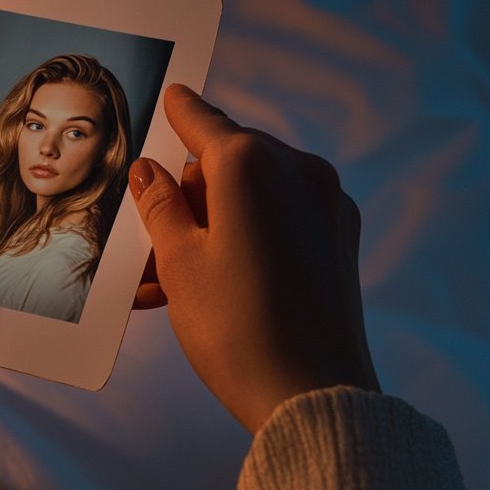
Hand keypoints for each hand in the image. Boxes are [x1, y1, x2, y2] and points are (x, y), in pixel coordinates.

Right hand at [129, 86, 377, 432]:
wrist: (313, 395)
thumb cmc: (235, 327)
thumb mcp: (178, 262)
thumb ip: (160, 205)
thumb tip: (149, 171)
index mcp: (251, 165)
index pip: (203, 121)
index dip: (180, 110)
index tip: (171, 93)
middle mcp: (297, 170)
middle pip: (227, 162)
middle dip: (188, 194)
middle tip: (152, 244)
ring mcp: (325, 203)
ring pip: (251, 194)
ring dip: (210, 224)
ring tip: (168, 280)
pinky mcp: (340, 237)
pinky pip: (279, 218)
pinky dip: (244, 236)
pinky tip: (213, 280)